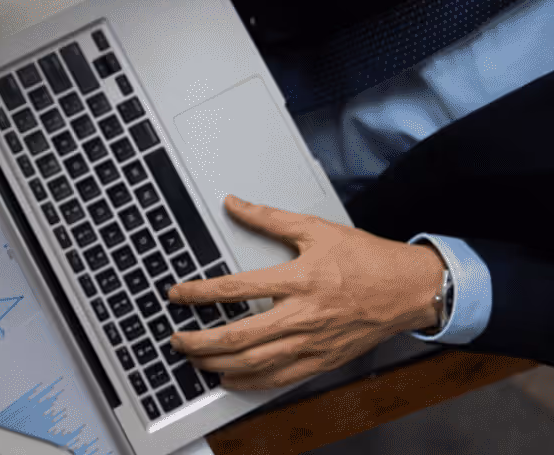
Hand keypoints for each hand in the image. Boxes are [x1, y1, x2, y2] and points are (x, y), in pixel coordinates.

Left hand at [166, 195, 446, 390]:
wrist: (409, 289)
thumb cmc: (365, 259)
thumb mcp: (315, 229)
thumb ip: (269, 217)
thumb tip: (233, 203)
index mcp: (299, 280)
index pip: (236, 288)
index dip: (200, 293)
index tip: (177, 294)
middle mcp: (303, 315)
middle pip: (239, 336)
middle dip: (200, 341)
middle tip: (176, 338)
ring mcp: (313, 343)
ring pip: (256, 363)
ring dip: (218, 364)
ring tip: (193, 359)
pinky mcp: (323, 360)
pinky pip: (280, 378)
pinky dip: (250, 382)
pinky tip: (230, 378)